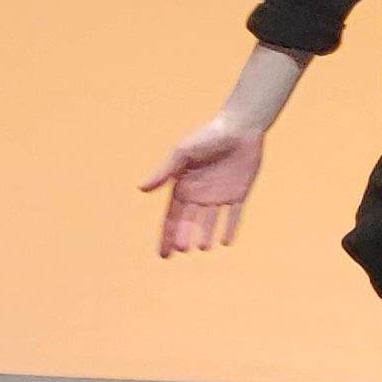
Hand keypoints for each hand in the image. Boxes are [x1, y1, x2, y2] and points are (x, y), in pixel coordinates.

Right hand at [141, 120, 266, 256]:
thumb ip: (165, 172)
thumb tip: (141, 188)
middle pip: (189, 222)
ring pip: (210, 221)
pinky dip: (230, 227)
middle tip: (182, 250)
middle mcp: (199, 195)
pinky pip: (234, 215)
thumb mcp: (183, 154)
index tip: (164, 254)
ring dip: (206, 234)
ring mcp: (219, 196)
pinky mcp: (238, 194)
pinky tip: (226, 241)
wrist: (240, 128)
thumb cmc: (208, 137)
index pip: (172, 217)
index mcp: (182, 187)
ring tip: (203, 247)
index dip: (168, 235)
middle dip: (184, 237)